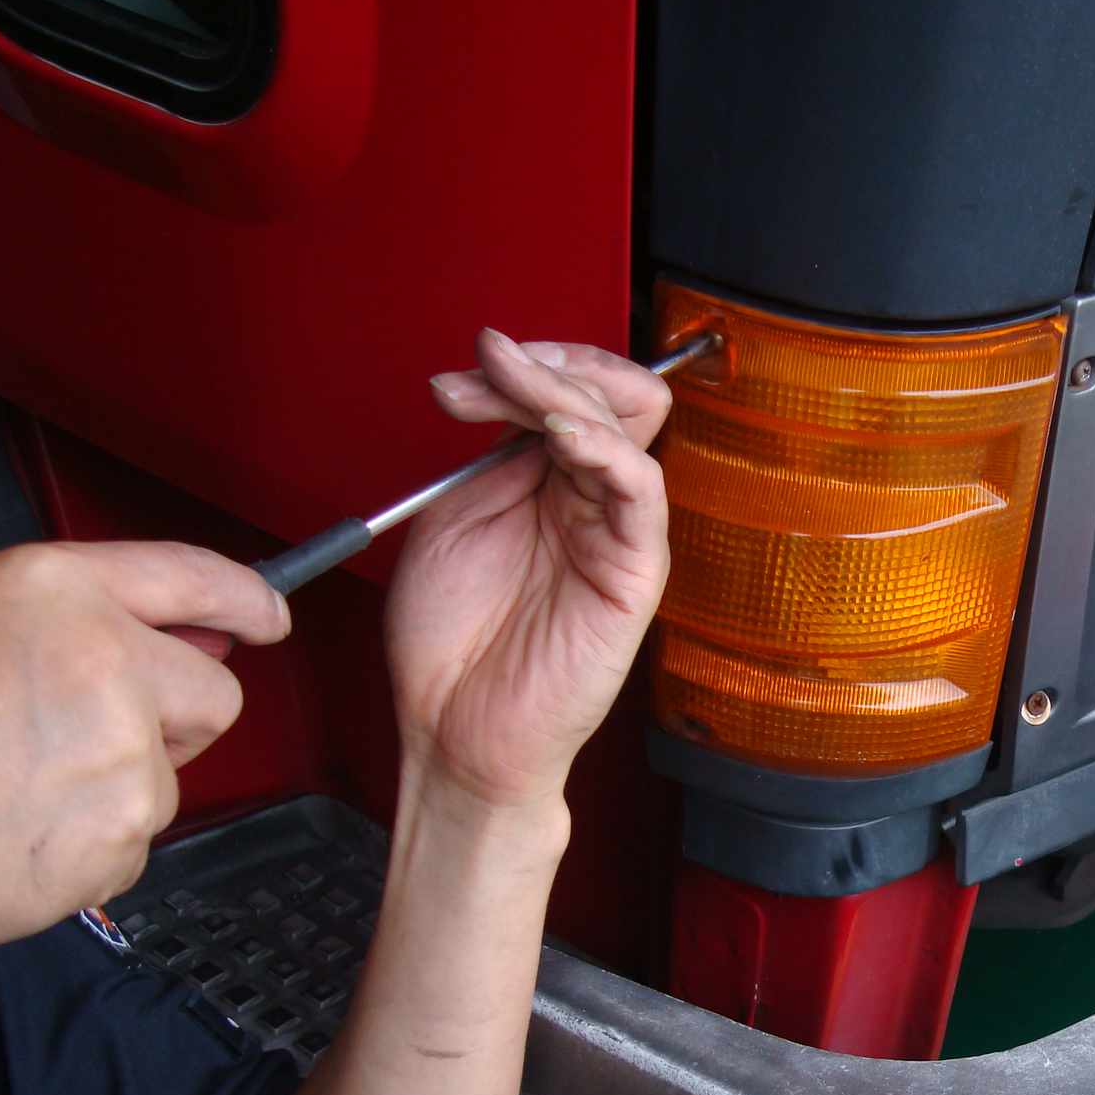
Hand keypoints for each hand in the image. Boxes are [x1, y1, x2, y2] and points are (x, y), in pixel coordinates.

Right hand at [0, 539, 287, 988]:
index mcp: (50, 588)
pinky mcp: (128, 824)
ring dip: (120, 785)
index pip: (192, 575)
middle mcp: (102, 655)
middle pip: (214, 692)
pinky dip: (96, 841)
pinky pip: (142, 833)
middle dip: (174, 719)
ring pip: (173, 770)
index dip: (245, 599)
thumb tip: (179, 643)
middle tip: (84, 741)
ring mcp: (123, 743)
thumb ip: (67, 620)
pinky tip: (23, 833)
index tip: (268, 616)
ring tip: (19, 791)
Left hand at [394, 330, 671, 810]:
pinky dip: (606, 448)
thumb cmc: (452, 645)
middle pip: (605, 393)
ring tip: (512, 384)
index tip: (458, 379)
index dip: (515, 370)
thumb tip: (506, 386)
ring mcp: (614, 532)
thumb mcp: (453, 519)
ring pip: (627, 425)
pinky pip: (642, 490)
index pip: (562, 394)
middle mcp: (587, 500)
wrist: (455, 730)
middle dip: (541, 364)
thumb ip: (490, 455)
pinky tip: (561, 435)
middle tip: (483, 367)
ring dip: (565, 389)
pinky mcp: (635, 570)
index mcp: (545, 486)